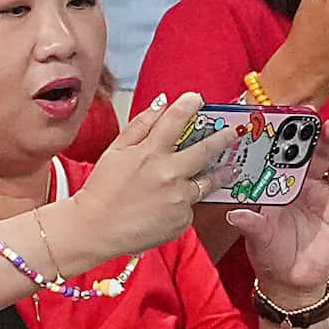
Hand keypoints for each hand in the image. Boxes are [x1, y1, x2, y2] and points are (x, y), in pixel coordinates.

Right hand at [55, 93, 236, 266]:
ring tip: (231, 169)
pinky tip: (170, 205)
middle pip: (206, 150)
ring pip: (207, 182)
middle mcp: (169, 174)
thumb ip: (140, 126)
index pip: (176, 120)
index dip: (189, 105)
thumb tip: (160, 104)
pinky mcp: (182, 219)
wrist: (96, 229)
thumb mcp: (115, 152)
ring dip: (221, 173)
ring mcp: (179, 198)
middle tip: (233, 133)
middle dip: (222, 138)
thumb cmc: (102, 191)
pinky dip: (184, 203)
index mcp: (150, 153)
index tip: (197, 99)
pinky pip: (190, 207)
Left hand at [227, 120, 328, 303]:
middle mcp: (308, 188)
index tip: (297, 122)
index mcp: (285, 187)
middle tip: (328, 121)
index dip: (295, 142)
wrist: (289, 279)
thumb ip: (250, 223)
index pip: (291, 159)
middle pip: (319, 158)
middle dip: (323, 140)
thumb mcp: (257, 236)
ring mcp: (328, 199)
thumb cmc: (269, 253)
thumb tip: (235, 214)